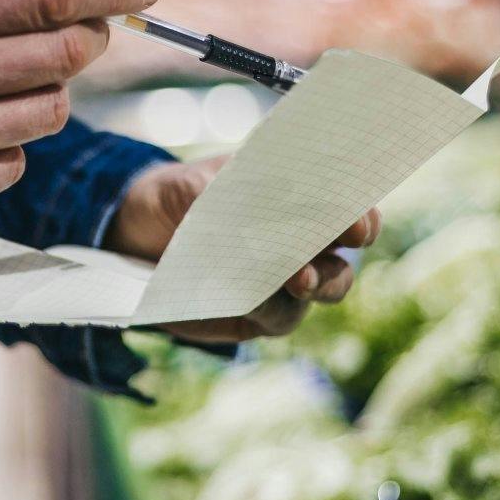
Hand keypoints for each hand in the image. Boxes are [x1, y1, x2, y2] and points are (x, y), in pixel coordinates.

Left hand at [104, 155, 380, 343]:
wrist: (139, 231)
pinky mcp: (259, 314)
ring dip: (311, 289)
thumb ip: (219, 195)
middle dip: (334, 264)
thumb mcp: (192, 183)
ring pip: (321, 293)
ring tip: (294, 283)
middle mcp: (305, 245)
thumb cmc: (180, 194)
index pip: (349, 211)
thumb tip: (242, 217)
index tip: (355, 226)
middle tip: (313, 265)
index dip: (360, 219)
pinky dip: (270, 309)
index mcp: (303, 202)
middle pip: (341, 261)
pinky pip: (280, 316)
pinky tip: (252, 301)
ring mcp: (284, 284)